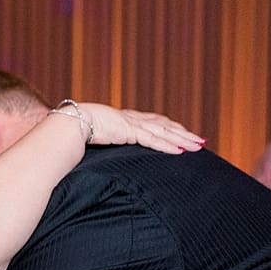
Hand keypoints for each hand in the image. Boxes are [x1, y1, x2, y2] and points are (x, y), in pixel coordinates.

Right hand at [81, 103, 204, 153]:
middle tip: (201, 141)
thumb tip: (104, 149)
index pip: (155, 122)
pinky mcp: (129, 131)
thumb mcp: (97, 136)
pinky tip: (180, 151)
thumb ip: (106, 140)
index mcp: (126, 119)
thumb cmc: (77, 131)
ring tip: (198, 146)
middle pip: (165, 125)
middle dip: (184, 133)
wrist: (69, 123)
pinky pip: (153, 140)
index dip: (171, 128)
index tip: (184, 134)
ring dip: (183, 139)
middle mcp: (133, 118)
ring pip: (164, 132)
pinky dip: (167, 145)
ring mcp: (132, 124)